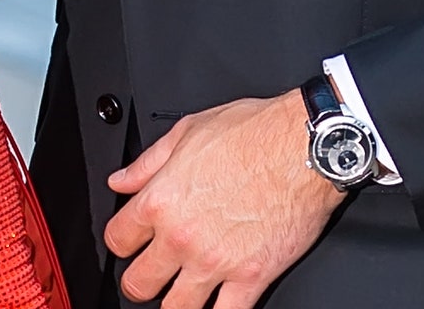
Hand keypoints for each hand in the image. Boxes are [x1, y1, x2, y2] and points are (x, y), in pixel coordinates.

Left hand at [104, 91, 343, 308]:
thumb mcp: (188, 132)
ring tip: (184, 291)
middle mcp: (183, 237)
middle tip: (153, 274)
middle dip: (141, 280)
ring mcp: (216, 262)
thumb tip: (122, 181)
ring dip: (176, 302)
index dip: (123, 241)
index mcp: (161, 201)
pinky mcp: (251, 277)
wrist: (305, 147)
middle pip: (138, 284)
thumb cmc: (255, 133)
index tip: (132, 242)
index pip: (118, 239)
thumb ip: (148, 163)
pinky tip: (219, 304)